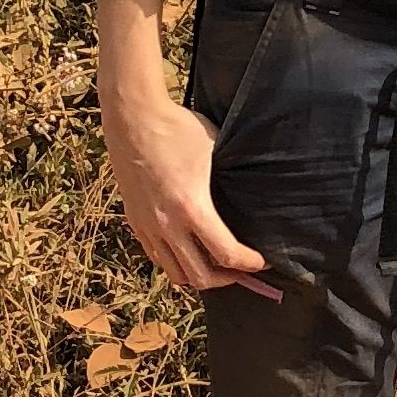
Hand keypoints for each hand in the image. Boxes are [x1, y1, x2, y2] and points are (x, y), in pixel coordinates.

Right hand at [103, 87, 278, 298]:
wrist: (133, 117)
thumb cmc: (178, 128)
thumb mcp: (215, 150)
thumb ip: (230, 179)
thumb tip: (254, 194)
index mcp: (191, 207)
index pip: (227, 254)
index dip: (250, 264)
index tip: (263, 261)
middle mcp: (167, 224)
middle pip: (200, 277)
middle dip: (227, 279)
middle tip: (243, 270)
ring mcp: (147, 226)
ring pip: (175, 274)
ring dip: (200, 276)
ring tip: (217, 266)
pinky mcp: (135, 221)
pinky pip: (157, 257)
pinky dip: (176, 263)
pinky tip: (190, 250)